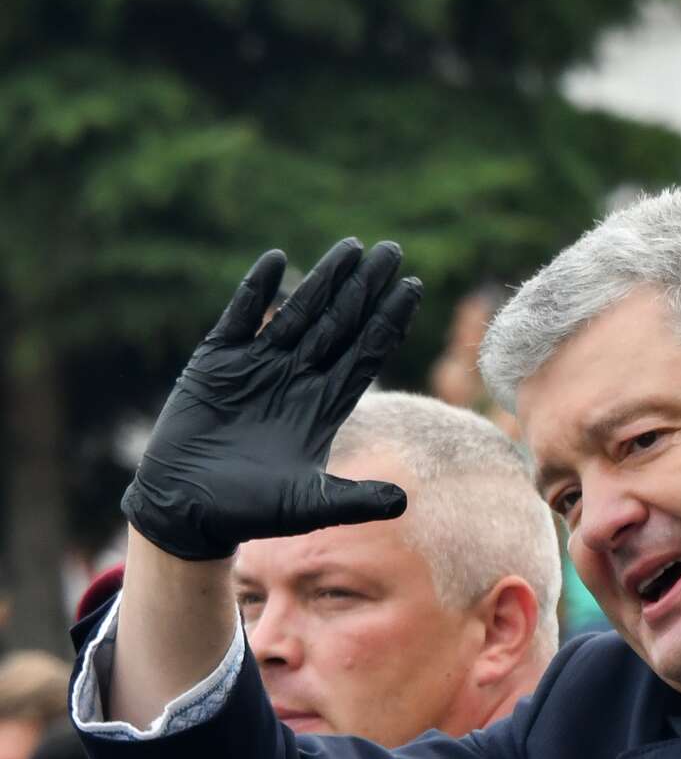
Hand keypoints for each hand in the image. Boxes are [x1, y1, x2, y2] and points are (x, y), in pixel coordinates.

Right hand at [122, 239, 421, 560]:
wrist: (187, 508)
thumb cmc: (251, 511)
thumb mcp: (308, 505)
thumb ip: (355, 498)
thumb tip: (405, 503)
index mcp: (324, 406)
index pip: (367, 352)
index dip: (390, 320)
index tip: (414, 286)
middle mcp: (297, 378)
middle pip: (342, 324)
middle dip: (366, 288)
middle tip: (393, 251)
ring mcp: (258, 366)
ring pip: (300, 312)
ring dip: (324, 281)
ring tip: (351, 247)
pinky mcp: (217, 361)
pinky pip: (241, 317)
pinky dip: (256, 290)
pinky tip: (275, 260)